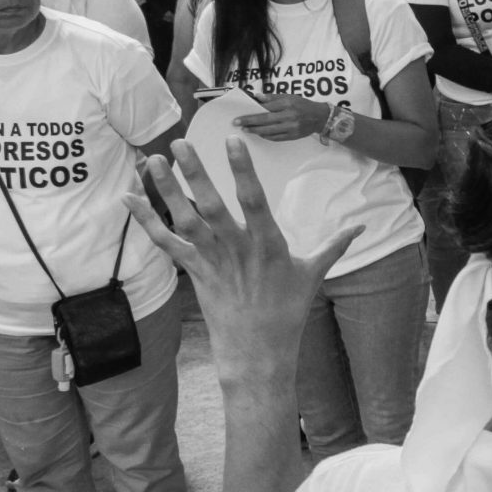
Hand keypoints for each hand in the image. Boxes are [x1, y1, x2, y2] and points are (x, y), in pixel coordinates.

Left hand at [122, 140, 357, 379]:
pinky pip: (165, 242)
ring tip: (152, 161)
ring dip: (167, 190)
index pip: (254, 200)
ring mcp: (212, 261)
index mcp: (269, 245)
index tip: (233, 141)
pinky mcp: (194, 272)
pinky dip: (146, 221)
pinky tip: (130, 198)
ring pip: (185, 220)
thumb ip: (335, 245)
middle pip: (211, 206)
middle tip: (181, 143)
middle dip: (195, 173)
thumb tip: (361, 226)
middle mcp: (237, 249)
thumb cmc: (288, 311)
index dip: (243, 170)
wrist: (258, 350)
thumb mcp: (314, 275)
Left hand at [233, 90, 326, 141]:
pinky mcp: (293, 136)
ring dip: (255, 130)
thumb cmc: (302, 105)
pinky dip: (266, 136)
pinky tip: (259, 134)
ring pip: (269, 131)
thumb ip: (273, 97)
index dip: (252, 112)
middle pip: (265, 120)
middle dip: (249, 122)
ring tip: (246, 129)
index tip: (240, 115)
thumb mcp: (289, 97)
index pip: (266, 108)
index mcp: (288, 104)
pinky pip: (276, 138)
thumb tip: (257, 97)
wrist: (320, 117)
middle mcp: (290, 116)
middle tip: (237, 123)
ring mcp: (292, 127)